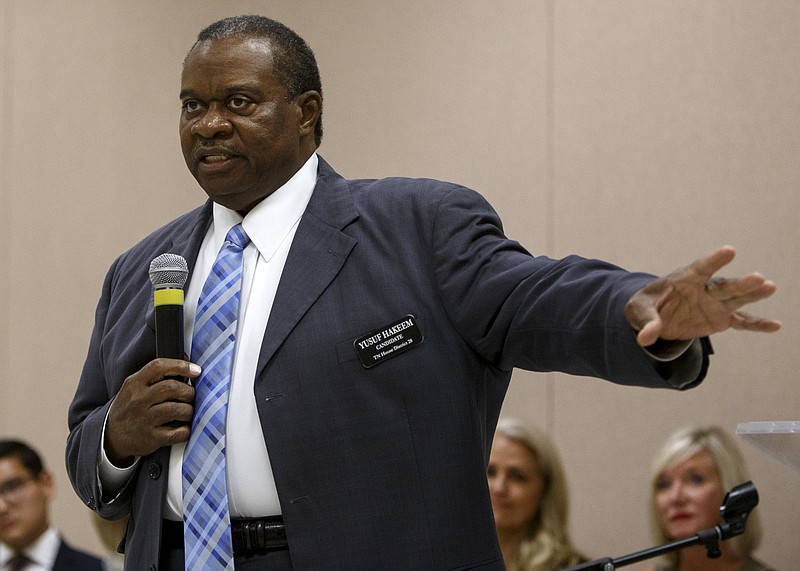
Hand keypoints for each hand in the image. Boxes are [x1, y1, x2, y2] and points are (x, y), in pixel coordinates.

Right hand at [104, 359, 199, 465]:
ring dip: (189, 410)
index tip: (196, 370)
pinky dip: (186, 430)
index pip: (158, 367)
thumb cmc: (130, 408)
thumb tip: (187, 368)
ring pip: (178, 409)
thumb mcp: (134, 388)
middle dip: (189, 391)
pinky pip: (177, 433)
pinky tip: (185, 427)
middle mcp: (139, 400)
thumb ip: (155, 378)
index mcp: (134, 383)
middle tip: (191, 396)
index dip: (180, 366)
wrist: (112, 437)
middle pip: (172, 388)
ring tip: (188, 411)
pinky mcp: (151, 438)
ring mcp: (144, 419)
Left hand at [624, 246, 779, 346]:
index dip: (714, 260)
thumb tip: (645, 338)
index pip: (700, 268)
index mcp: (684, 279)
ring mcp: (715, 303)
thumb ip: (647, 322)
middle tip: (759, 278)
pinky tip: (775, 325)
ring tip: (769, 287)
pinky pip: (741, 321)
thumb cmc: (646, 306)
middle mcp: (704, 289)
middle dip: (741, 283)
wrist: (655, 317)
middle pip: (724, 286)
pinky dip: (757, 324)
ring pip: (737, 299)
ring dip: (753, 294)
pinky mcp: (721, 318)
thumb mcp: (639, 312)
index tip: (729, 251)